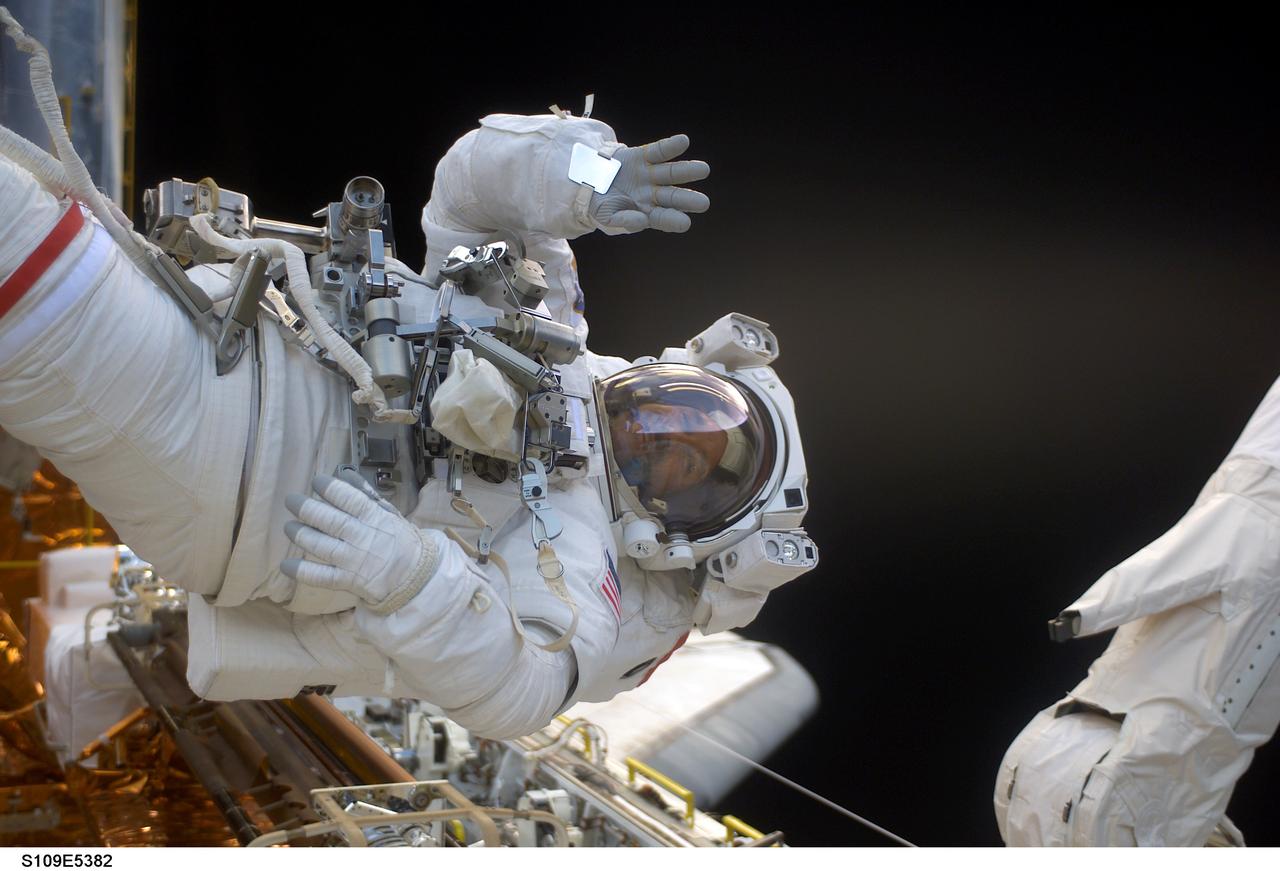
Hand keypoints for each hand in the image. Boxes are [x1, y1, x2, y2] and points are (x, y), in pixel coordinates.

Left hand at [280, 470, 440, 614]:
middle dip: (307, 509)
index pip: (350, 499)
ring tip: (289, 527)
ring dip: (301, 535)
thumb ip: (366, 494)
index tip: (316, 482)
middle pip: (331, 521)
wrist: (415, 575)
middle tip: (291, 501)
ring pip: (322, 547)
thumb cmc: (400, 540)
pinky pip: (322, 577)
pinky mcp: (347, 581)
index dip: (330, 489)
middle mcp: (362, 538)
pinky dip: (303, 572)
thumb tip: (344, 473)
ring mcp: (353, 561)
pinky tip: (286, 565)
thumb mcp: (390, 512)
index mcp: (374, 518)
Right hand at [591, 134, 709, 233]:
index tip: (685, 224)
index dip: (673, 220)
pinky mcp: (643, 156)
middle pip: (674, 197)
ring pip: (672, 173)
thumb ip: (624, 220)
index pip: (663, 218)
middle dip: (688, 199)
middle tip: (703, 203)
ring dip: (687, 171)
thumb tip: (642, 222)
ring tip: (704, 170)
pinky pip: (659, 151)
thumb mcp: (607, 215)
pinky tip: (683, 141)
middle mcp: (653, 195)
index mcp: (646, 213)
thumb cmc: (601, 204)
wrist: (588, 180)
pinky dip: (670, 146)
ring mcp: (650, 175)